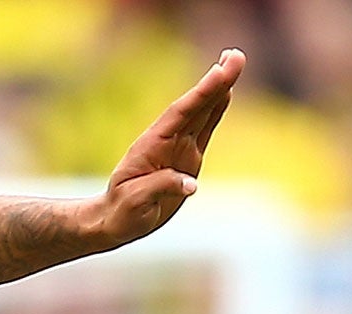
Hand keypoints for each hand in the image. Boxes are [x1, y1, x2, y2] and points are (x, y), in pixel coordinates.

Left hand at [92, 49, 246, 247]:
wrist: (116, 220)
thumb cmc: (122, 212)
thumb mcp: (135, 203)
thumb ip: (160, 188)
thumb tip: (190, 184)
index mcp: (152, 146)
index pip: (180, 115)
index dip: (201, 93)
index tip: (219, 72)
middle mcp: (167, 141)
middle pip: (195, 107)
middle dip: (215, 82)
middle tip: (235, 55)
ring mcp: (178, 147)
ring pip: (202, 112)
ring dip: (219, 88)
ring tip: (235, 61)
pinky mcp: (187, 157)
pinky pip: (205, 128)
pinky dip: (216, 109)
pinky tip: (226, 92)